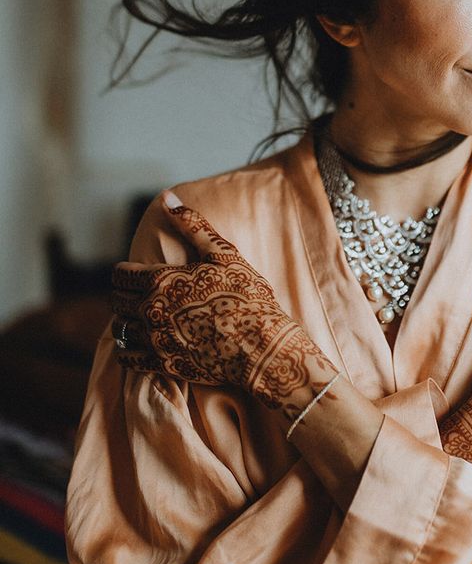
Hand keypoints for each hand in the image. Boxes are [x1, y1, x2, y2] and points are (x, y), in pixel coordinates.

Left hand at [111, 192, 337, 416]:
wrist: (262, 346)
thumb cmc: (247, 297)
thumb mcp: (223, 254)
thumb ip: (193, 225)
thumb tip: (168, 198)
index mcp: (161, 281)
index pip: (121, 275)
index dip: (125, 272)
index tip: (133, 274)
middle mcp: (151, 311)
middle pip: (117, 301)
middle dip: (124, 296)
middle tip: (137, 296)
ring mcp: (156, 340)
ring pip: (121, 330)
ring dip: (125, 322)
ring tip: (138, 320)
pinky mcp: (165, 365)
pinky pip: (130, 359)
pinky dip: (129, 351)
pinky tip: (139, 346)